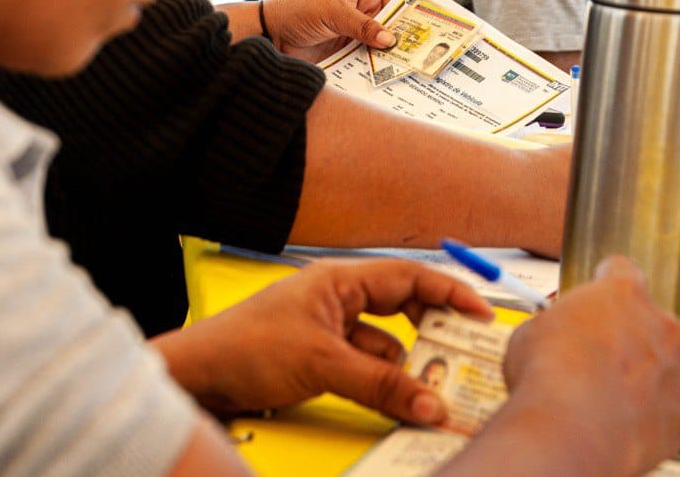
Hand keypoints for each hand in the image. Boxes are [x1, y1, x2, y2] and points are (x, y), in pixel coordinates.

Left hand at [153, 260, 490, 423]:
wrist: (197, 377)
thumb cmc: (242, 348)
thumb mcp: (320, 364)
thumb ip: (379, 383)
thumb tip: (430, 402)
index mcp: (336, 280)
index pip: (406, 277)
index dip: (448, 293)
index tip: (482, 315)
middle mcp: (335, 300)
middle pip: (401, 311)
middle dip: (432, 334)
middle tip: (465, 356)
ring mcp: (327, 331)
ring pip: (385, 347)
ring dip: (408, 369)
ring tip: (436, 391)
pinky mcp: (318, 361)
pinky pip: (366, 370)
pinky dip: (385, 386)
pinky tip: (400, 403)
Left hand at [263, 0, 449, 62]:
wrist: (270, 36)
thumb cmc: (296, 10)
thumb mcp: (331, 12)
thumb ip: (362, 26)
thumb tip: (391, 40)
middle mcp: (363, 7)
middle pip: (400, 11)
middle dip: (420, 20)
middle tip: (443, 33)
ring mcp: (358, 30)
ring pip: (390, 38)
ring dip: (404, 47)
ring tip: (426, 57)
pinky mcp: (350, 51)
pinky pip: (374, 57)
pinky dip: (386, 64)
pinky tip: (398, 73)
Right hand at [459, 257, 679, 476]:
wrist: (571, 432)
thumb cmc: (548, 377)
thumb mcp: (532, 332)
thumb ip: (557, 326)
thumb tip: (553, 337)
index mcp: (623, 294)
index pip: (623, 271)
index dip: (606, 283)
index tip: (597, 298)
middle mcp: (662, 327)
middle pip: (649, 323)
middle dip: (626, 337)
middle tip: (592, 357)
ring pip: (664, 368)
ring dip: (641, 377)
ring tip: (601, 398)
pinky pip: (667, 409)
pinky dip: (647, 414)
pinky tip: (614, 422)